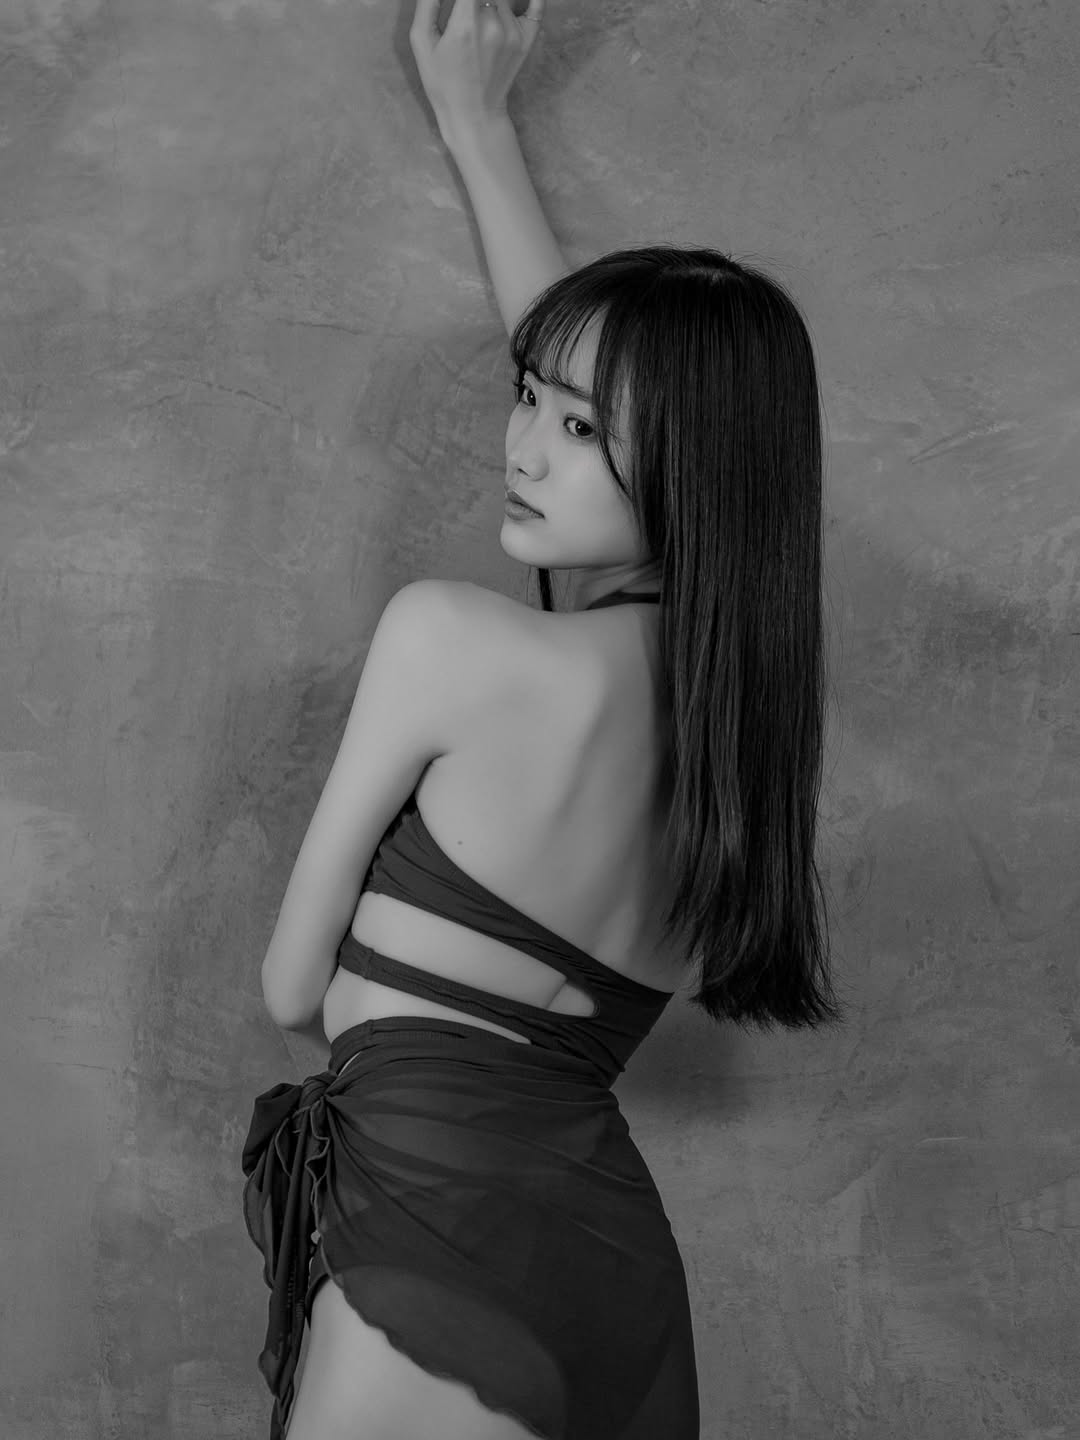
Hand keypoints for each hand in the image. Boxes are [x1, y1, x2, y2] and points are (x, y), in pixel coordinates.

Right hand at [410, 0, 544, 142]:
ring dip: (490, 2)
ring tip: (478, 19)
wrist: (474, 115)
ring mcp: (513, 33)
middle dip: (474, 1)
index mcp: (465, 25)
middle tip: (467, 14)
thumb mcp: (421, 43)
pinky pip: (535, 7)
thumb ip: (427, 3)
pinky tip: (519, 2)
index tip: (461, 2)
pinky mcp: (526, 41)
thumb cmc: (443, 82)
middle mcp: (493, 25)